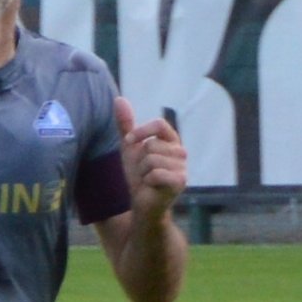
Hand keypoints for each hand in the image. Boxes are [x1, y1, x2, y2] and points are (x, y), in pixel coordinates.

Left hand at [114, 95, 185, 225]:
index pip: (159, 124)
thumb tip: (119, 99)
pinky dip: (148, 182)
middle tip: (144, 172)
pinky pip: (156, 174)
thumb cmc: (139, 175)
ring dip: (142, 172)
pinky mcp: (181, 182)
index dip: (140, 132)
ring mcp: (183, 167)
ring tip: (148, 180)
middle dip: (139, 160)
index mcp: (171, 141)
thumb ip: (126, 124)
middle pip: (151, 145)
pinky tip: (153, 187)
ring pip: (151, 160)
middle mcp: (181, 152)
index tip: (129, 142)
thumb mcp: (129, 148)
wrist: (142, 203)